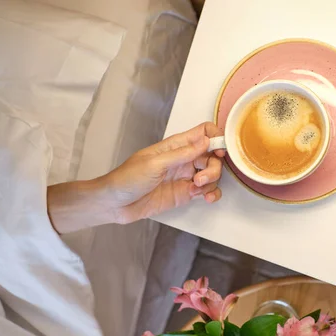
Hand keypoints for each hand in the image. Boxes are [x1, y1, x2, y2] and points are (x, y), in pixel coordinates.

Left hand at [47, 122, 224, 233]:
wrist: (115, 204)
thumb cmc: (127, 179)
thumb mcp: (155, 164)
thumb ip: (182, 153)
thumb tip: (206, 141)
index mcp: (176, 145)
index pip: (203, 132)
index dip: (216, 137)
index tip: (220, 150)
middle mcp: (183, 159)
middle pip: (213, 155)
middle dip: (214, 167)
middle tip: (199, 179)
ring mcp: (185, 176)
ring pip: (212, 174)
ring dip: (211, 182)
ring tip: (196, 190)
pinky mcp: (185, 193)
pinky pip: (207, 190)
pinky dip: (211, 194)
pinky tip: (205, 199)